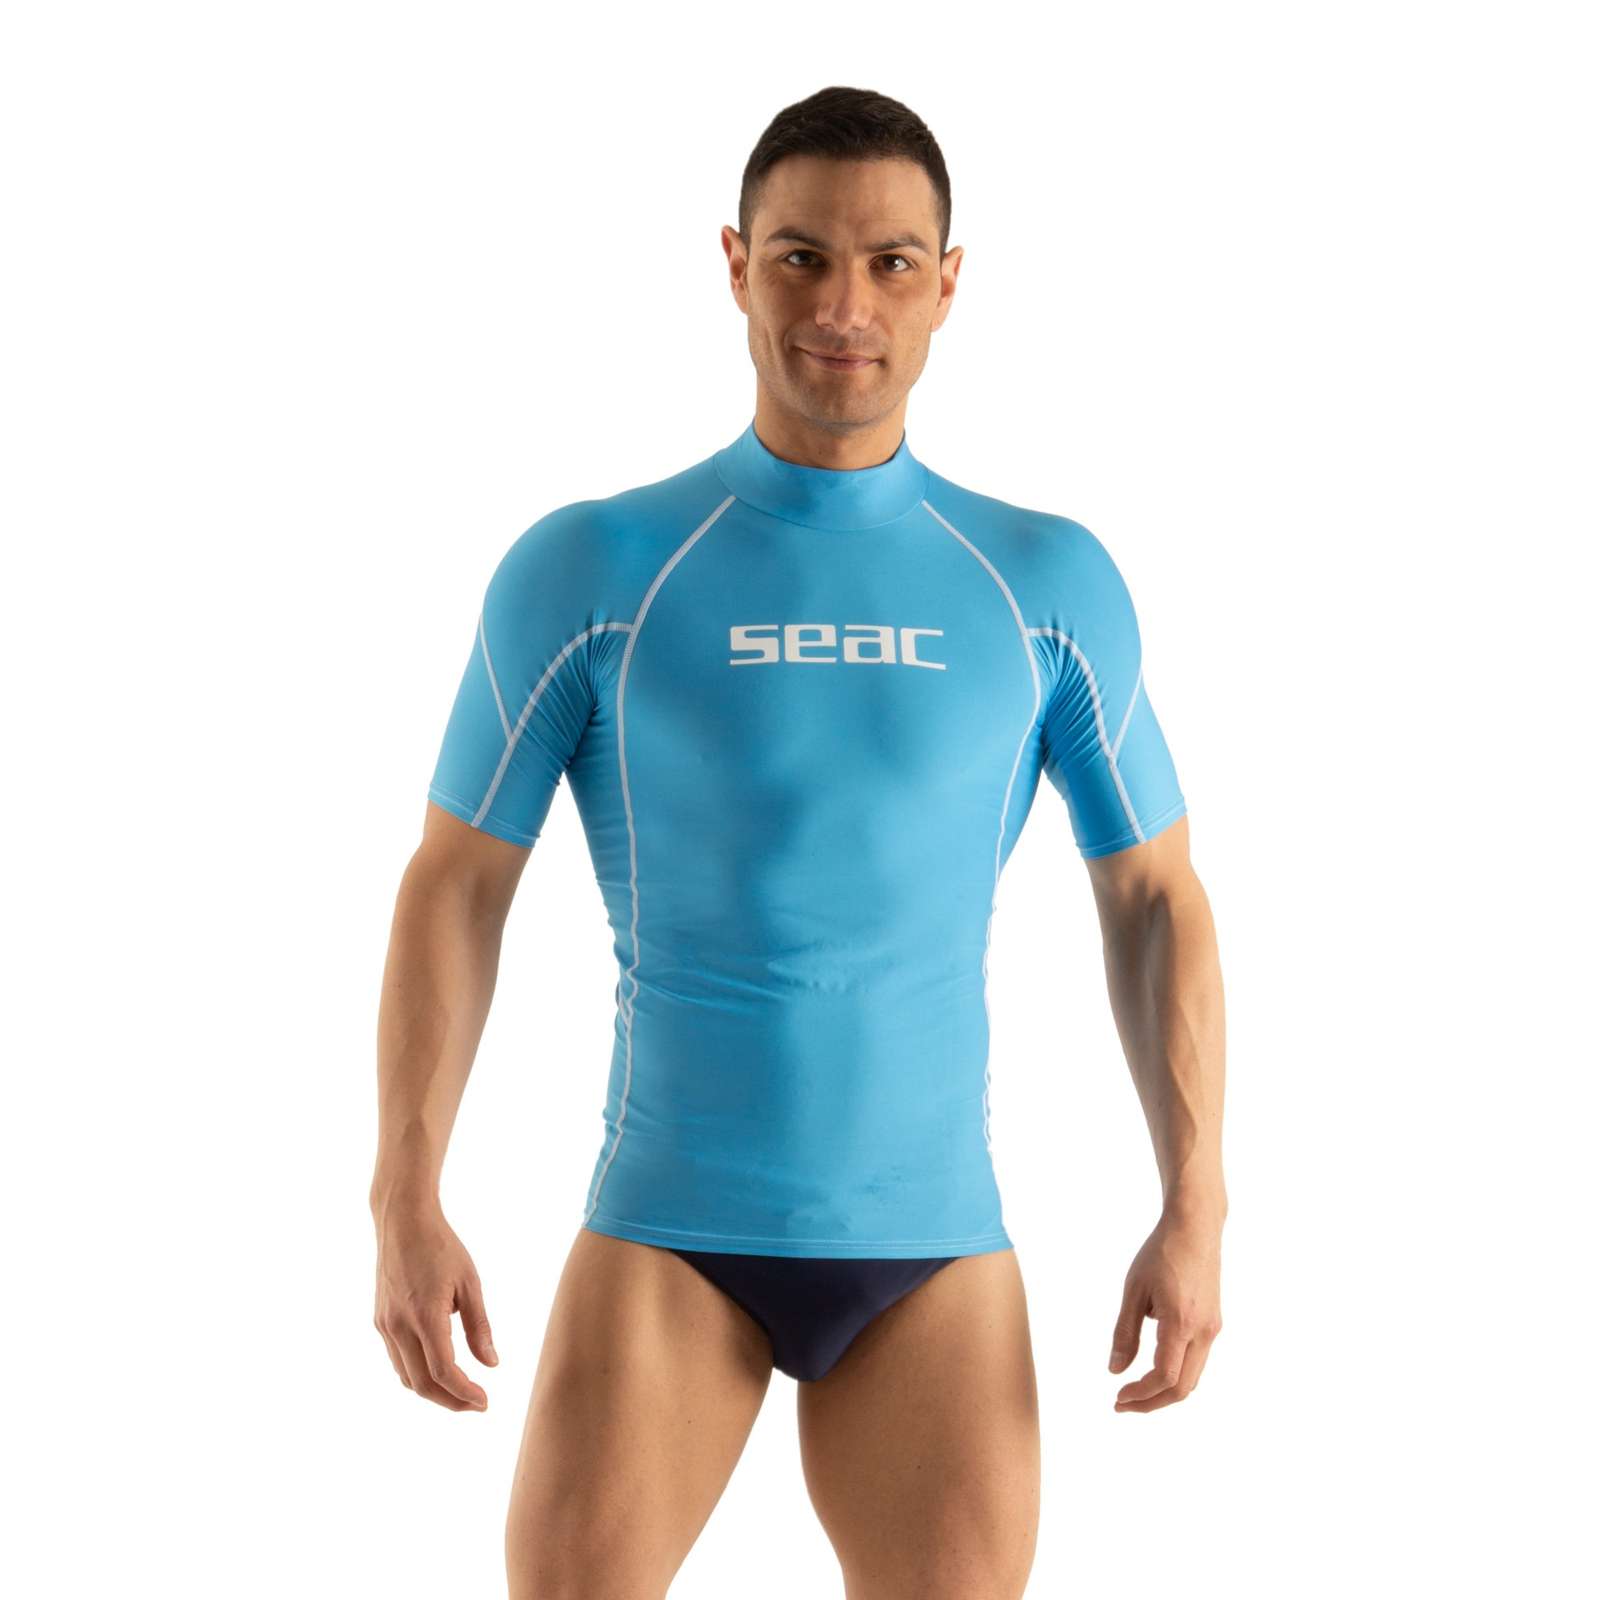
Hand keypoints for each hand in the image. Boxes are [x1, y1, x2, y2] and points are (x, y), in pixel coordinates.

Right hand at [373, 1198, 497, 1410]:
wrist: (402, 1222)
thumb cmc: (442, 1247)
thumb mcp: (470, 1282)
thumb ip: (479, 1326)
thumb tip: (491, 1364)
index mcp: (425, 1315)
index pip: (443, 1371)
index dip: (464, 1393)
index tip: (485, 1402)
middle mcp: (399, 1326)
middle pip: (422, 1384)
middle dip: (450, 1401)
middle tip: (476, 1404)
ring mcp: (385, 1325)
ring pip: (406, 1376)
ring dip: (433, 1392)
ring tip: (461, 1392)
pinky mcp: (379, 1321)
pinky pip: (397, 1360)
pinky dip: (417, 1374)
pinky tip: (437, 1371)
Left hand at [1108, 1213, 1222, 1411]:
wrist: (1195, 1228)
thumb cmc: (1161, 1253)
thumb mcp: (1133, 1290)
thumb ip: (1125, 1332)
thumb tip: (1115, 1371)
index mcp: (1181, 1322)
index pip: (1165, 1377)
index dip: (1140, 1395)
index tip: (1117, 1397)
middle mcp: (1203, 1331)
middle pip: (1183, 1388)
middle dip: (1152, 1402)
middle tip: (1122, 1403)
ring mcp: (1212, 1328)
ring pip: (1193, 1377)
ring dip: (1165, 1391)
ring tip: (1134, 1390)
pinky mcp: (1213, 1323)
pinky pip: (1197, 1360)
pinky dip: (1176, 1373)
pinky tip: (1153, 1367)